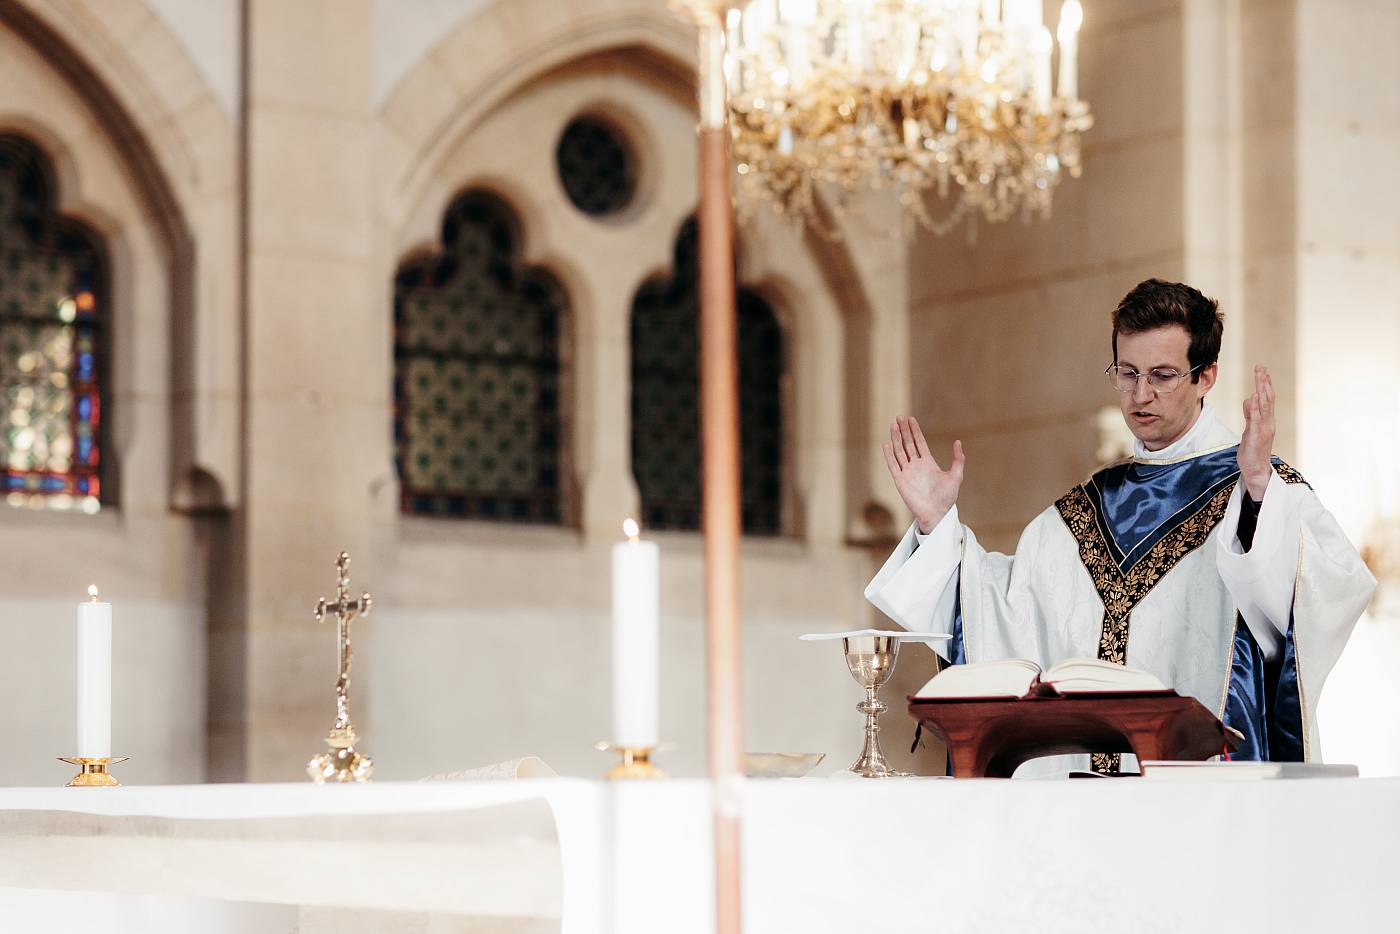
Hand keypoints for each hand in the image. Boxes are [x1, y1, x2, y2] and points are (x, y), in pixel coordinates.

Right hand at [882, 416, 963, 533]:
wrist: (936, 513)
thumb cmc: (947, 498)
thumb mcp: (956, 476)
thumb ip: (958, 459)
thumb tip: (958, 442)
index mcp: (928, 462)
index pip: (919, 442)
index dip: (915, 430)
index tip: (910, 419)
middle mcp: (916, 465)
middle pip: (907, 444)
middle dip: (904, 430)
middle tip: (899, 417)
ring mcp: (907, 472)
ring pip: (899, 451)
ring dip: (896, 438)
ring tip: (893, 426)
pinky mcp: (900, 481)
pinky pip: (893, 465)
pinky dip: (889, 455)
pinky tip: (886, 444)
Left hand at [1238, 365, 1275, 499]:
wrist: (1256, 471)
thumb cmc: (1253, 451)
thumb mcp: (1250, 429)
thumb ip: (1250, 414)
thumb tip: (1249, 399)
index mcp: (1267, 420)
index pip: (1267, 398)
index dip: (1265, 384)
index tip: (1262, 369)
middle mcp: (1268, 423)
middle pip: (1267, 398)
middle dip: (1264, 382)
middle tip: (1261, 367)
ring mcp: (1263, 429)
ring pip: (1264, 406)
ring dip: (1261, 390)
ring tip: (1260, 376)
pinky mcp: (1256, 437)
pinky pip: (1256, 419)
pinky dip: (1255, 407)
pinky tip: (1254, 396)